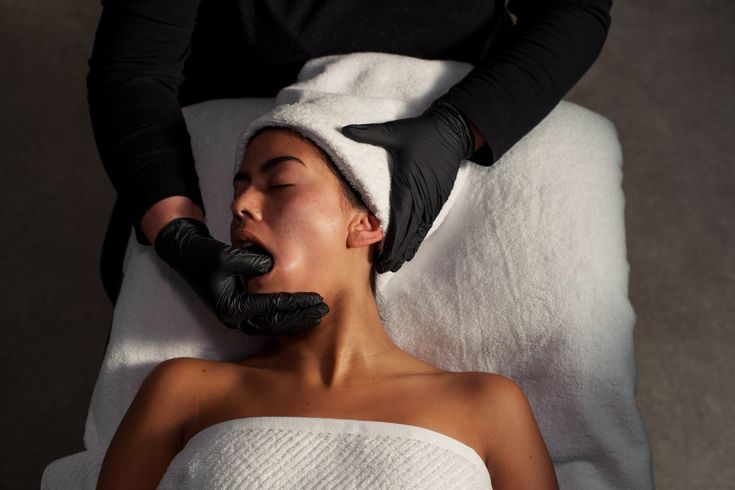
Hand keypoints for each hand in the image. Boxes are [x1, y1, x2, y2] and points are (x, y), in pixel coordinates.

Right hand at [154, 217, 329, 334]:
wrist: (187, 256)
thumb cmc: (206, 255)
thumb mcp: (227, 255)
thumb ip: (251, 261)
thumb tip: (273, 267)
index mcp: (232, 307)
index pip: (273, 308)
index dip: (298, 304)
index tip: (318, 299)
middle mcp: (235, 318)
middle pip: (275, 323)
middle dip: (301, 317)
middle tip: (323, 311)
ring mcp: (237, 317)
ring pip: (272, 326)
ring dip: (295, 321)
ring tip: (317, 315)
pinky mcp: (240, 313)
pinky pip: (267, 321)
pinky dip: (284, 318)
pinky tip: (301, 314)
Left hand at [341, 99, 474, 272]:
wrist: (452, 133)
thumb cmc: (420, 133)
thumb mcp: (393, 131)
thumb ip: (368, 134)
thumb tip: (344, 130)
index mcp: (407, 184)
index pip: (398, 220)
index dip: (392, 242)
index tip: (383, 257)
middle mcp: (420, 197)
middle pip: (408, 232)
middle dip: (396, 253)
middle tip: (384, 269)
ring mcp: (431, 200)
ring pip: (418, 231)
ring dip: (407, 250)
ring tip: (394, 265)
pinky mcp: (437, 200)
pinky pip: (427, 224)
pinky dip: (418, 239)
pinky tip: (411, 250)